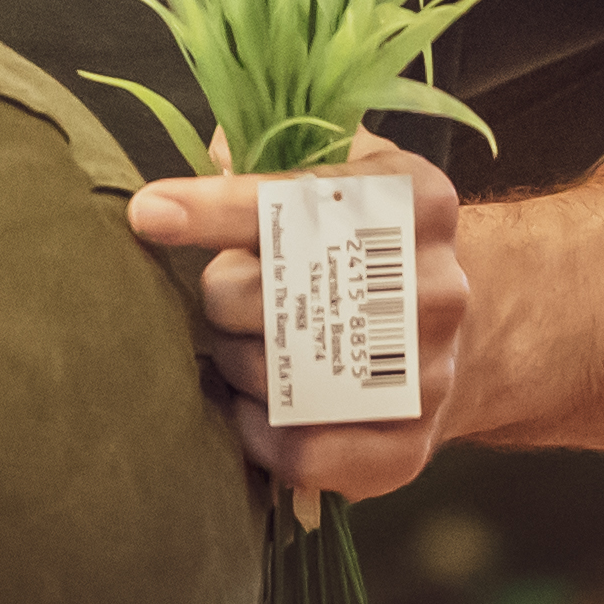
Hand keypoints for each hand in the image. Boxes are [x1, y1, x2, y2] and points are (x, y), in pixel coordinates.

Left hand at [124, 135, 473, 504]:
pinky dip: (254, 431)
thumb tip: (209, 151)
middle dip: (222, 293)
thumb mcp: (342, 175)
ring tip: (245, 345)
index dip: (215, 206)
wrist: (455, 336)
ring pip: (277, 375)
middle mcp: (436, 284)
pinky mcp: (409, 446)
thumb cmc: (367, 245)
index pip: (297, 198)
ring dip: (234, 362)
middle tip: (227, 293)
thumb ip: (275, 152)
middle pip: (274, 294)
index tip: (148, 212)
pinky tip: (250, 406)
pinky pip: (301, 452)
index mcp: (414, 199)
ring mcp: (428, 372)